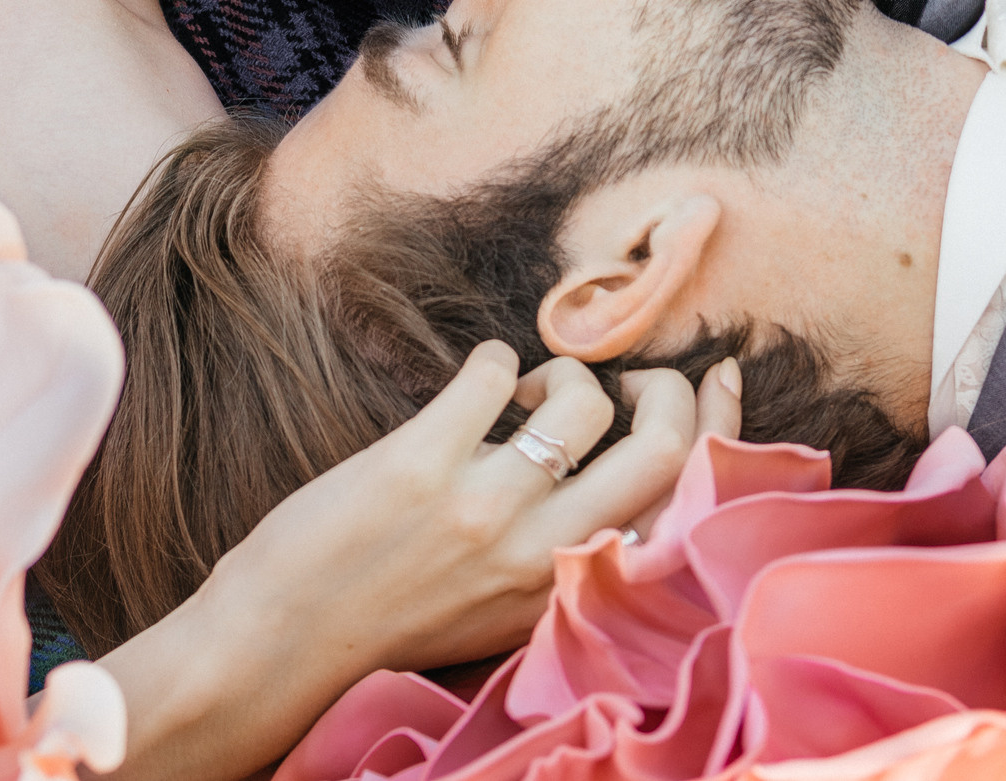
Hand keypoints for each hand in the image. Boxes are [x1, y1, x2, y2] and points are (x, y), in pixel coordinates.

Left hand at [93, 343, 735, 780]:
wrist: (283, 644)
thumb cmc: (391, 624)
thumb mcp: (506, 608)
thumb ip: (564, 554)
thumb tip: (613, 471)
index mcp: (572, 589)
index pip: (684, 505)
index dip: (722, 430)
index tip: (719, 380)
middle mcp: (543, 553)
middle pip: (663, 446)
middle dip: (665, 387)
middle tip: (631, 377)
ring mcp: (484, 507)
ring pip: (580, 400)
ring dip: (563, 373)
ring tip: (526, 393)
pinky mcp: (420, 465)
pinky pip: (490, 375)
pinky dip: (493, 362)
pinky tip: (477, 380)